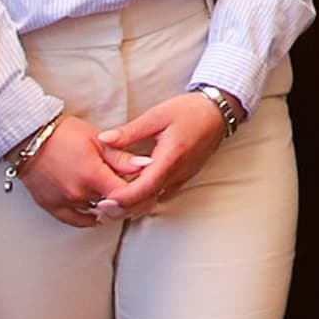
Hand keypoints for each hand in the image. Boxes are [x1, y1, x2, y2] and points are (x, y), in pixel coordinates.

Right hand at [12, 116, 146, 226]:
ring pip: (98, 215)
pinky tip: (101, 210)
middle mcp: (79, 194)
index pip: (125, 195)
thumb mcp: (97, 140)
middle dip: (128, 201)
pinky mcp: (54, 208)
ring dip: (111, 208)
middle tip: (139, 194)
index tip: (149, 188)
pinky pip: (78, 221)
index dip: (141, 193)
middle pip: (113, 207)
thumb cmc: (64, 135)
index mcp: (92, 176)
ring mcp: (65, 204)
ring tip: (120, 197)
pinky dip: (92, 217)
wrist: (30, 140)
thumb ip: (121, 157)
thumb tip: (147, 165)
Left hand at [91, 91, 231, 214]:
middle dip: (123, 209)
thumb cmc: (190, 110)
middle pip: (146, 202)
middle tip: (99, 209)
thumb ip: (130, 131)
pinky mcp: (184, 177)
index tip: (102, 201)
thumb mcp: (157, 115)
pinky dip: (145, 198)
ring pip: (154, 201)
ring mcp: (182, 177)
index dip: (121, 199)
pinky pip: (162, 194)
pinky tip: (133, 194)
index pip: (143, 189)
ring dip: (133, 206)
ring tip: (111, 204)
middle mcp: (177, 173)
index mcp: (169, 159)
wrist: (219, 110)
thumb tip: (104, 139)